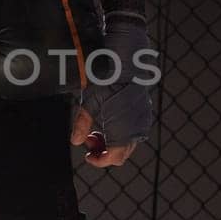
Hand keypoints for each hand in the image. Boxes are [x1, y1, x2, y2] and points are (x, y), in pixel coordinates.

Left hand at [69, 16, 156, 167]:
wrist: (126, 60)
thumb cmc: (106, 80)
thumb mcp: (89, 103)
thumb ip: (82, 125)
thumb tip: (76, 141)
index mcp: (122, 131)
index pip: (112, 158)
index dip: (98, 160)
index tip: (87, 155)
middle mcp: (136, 129)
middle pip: (121, 154)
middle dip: (105, 151)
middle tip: (90, 140)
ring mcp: (142, 121)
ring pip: (128, 143)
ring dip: (113, 142)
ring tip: (99, 129)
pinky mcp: (145, 112)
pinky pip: (134, 131)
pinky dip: (122, 132)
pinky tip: (110, 120)